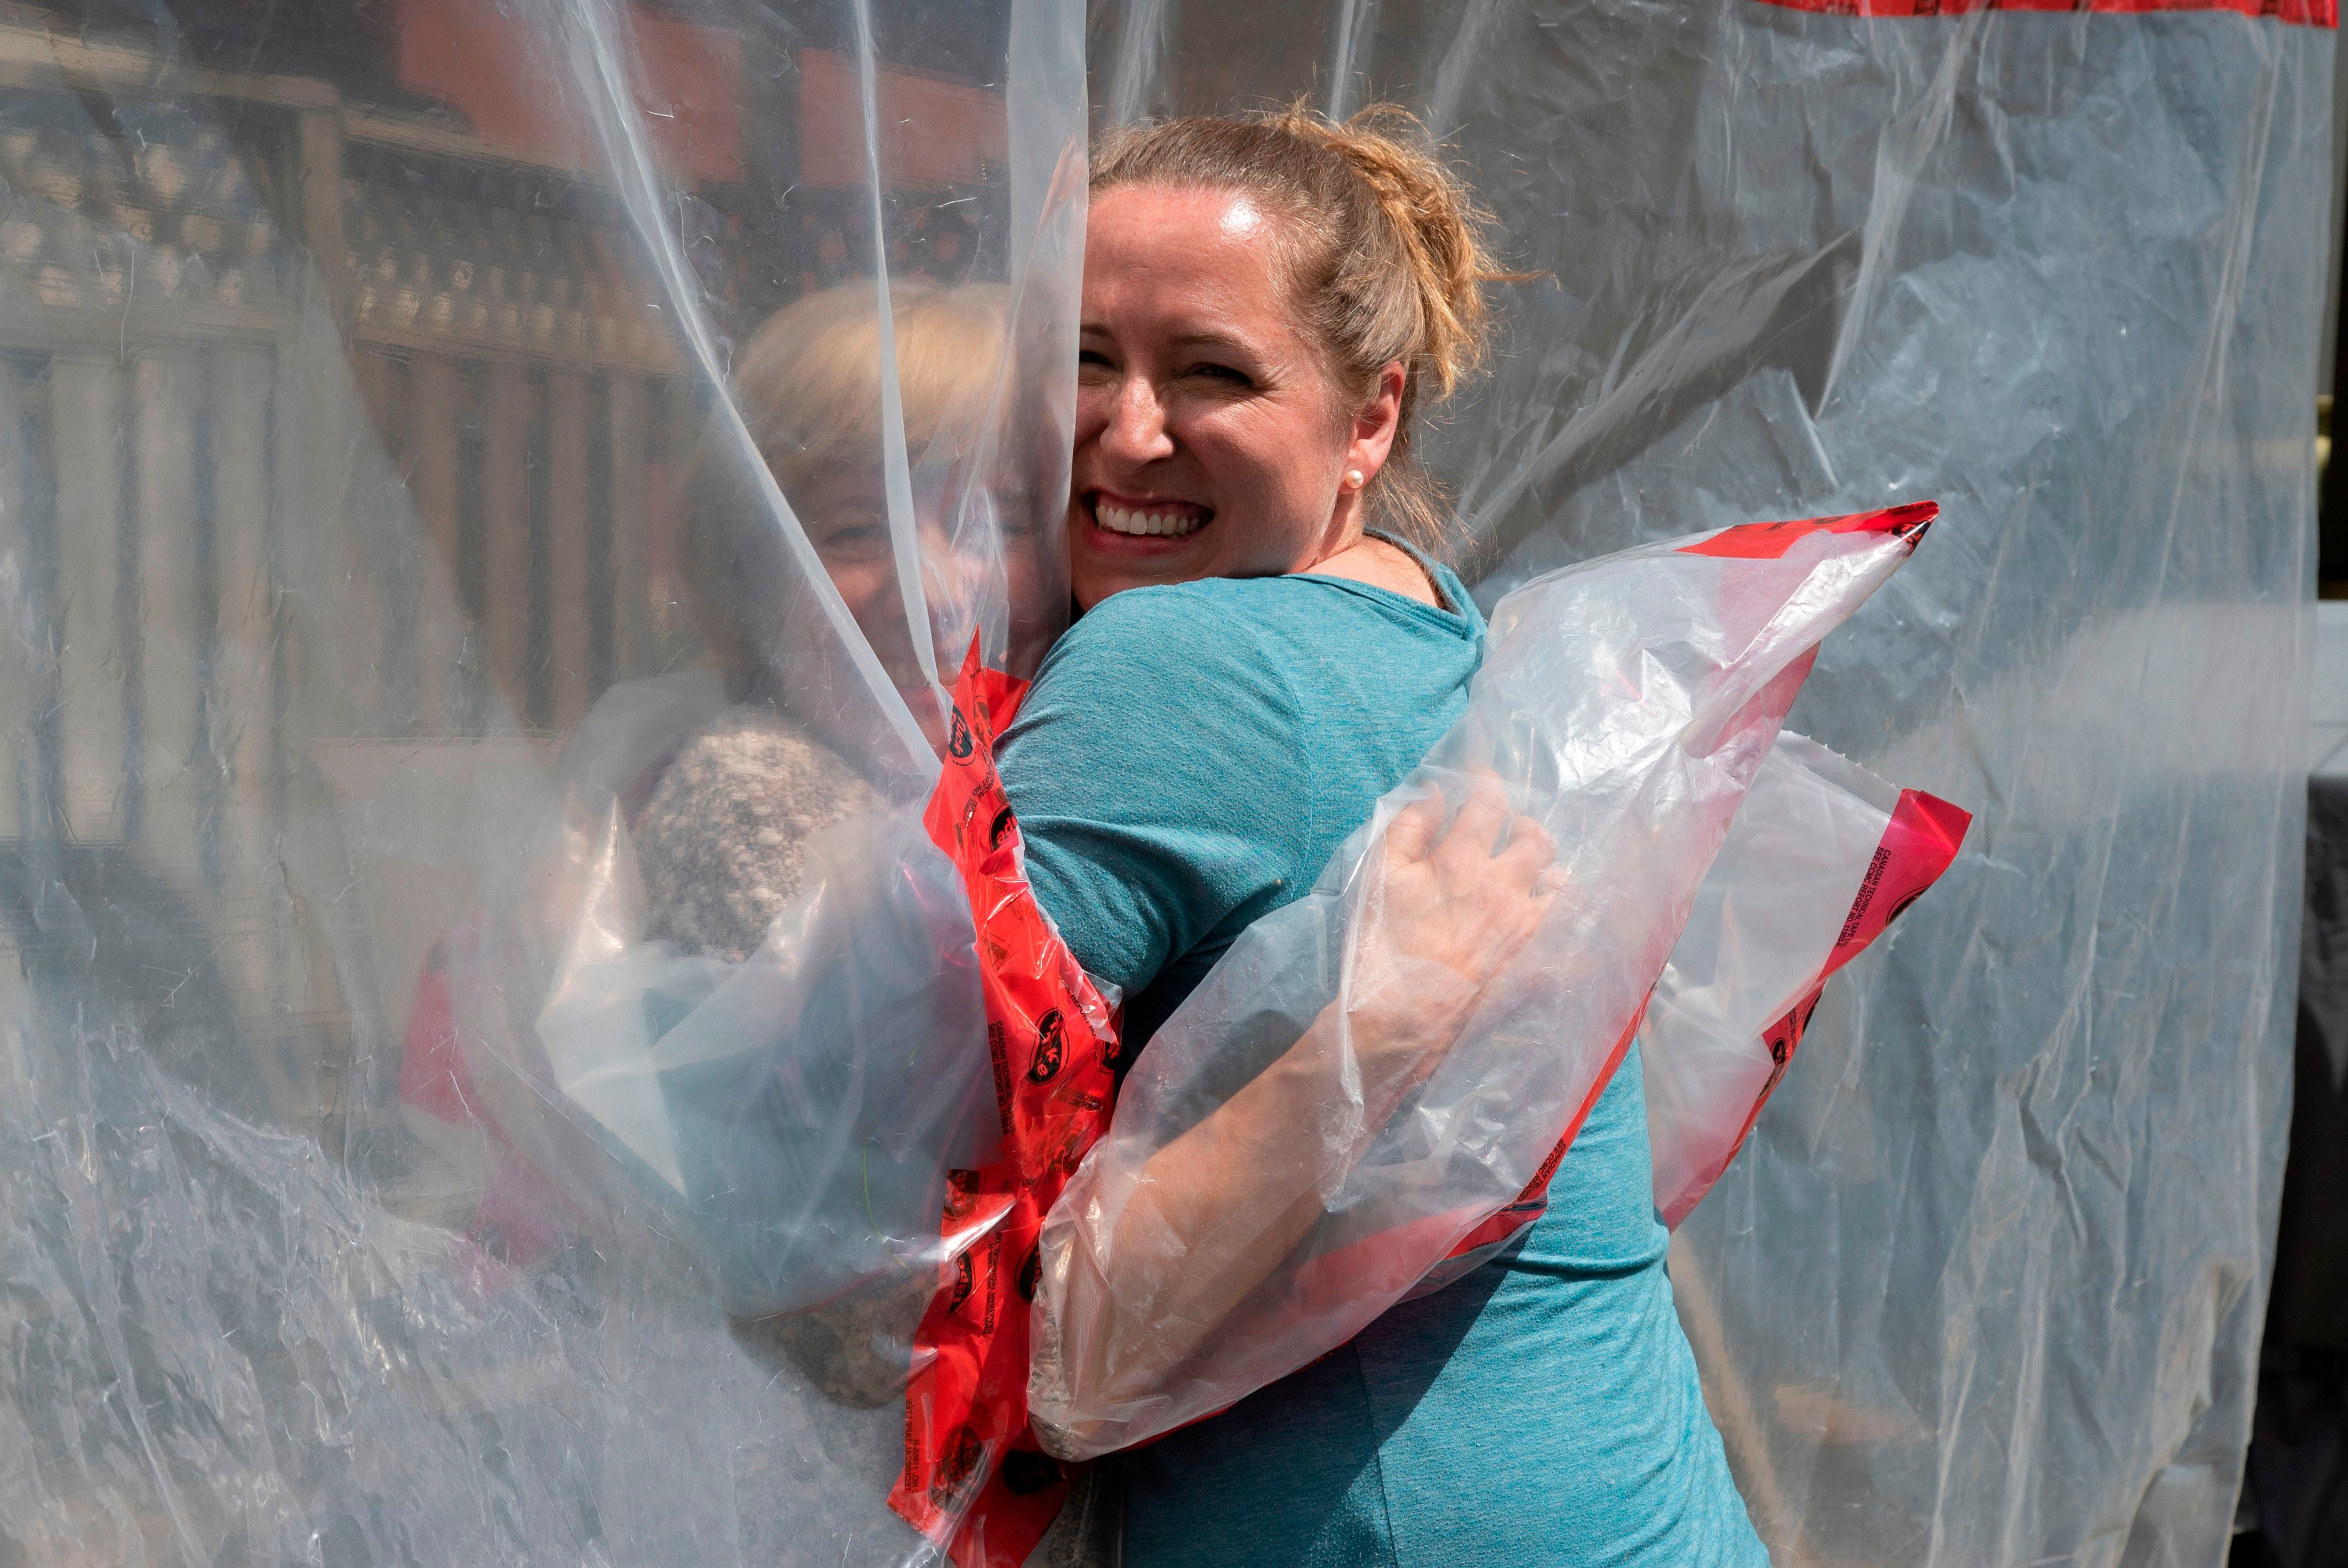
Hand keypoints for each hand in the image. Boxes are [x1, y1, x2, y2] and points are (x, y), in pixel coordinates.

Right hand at [1350, 773, 1560, 1044]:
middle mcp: (1505, 888)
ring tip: (1538, 878)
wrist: (1397, 1019)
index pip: (1489, 803)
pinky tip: (1570, 938)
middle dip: (1527, 827)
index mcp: (1464, 861)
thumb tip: (1435, 793)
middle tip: (1511, 831)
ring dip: (1553, 876)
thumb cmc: (1380, 945)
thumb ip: (1408, 828)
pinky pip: (1573, 951)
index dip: (1486, 780)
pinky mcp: (1533, 968)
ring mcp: (1525, 930)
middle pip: (1538, 841)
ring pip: (1563, 887)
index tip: (1480, 775)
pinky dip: (1575, 940)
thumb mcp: (1379, 876)